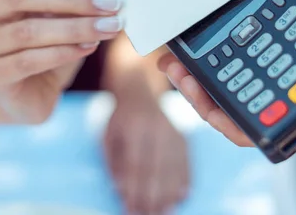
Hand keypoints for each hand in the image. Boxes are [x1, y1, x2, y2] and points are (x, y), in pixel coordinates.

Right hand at [0, 0, 122, 122]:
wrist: (25, 94)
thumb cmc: (47, 47)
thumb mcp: (62, 17)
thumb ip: (78, 2)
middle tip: (112, 6)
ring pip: (26, 31)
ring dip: (74, 28)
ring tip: (108, 28)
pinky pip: (26, 61)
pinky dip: (62, 53)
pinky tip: (88, 48)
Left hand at [103, 88, 189, 213]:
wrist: (140, 92)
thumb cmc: (120, 119)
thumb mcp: (109, 135)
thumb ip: (114, 162)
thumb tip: (120, 189)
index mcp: (134, 127)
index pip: (136, 164)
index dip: (134, 190)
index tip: (130, 210)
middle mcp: (156, 129)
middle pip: (157, 169)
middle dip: (153, 197)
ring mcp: (173, 132)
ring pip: (173, 167)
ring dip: (169, 193)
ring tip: (165, 212)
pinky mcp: (183, 136)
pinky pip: (187, 161)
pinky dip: (185, 180)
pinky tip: (182, 196)